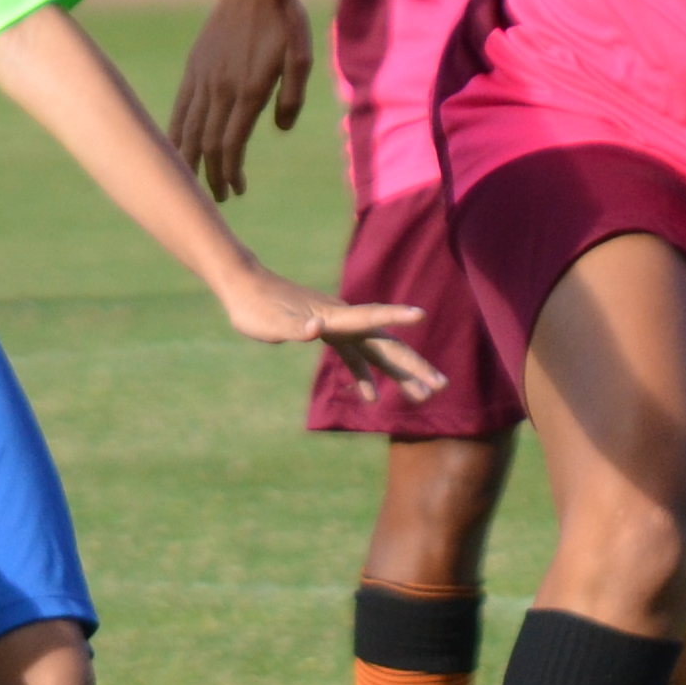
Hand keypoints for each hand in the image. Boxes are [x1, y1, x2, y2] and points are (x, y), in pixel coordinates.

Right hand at [162, 0, 313, 201]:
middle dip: (209, 175)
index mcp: (247, 89)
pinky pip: (180, 107)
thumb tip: (279, 128)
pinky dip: (175, 133)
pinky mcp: (194, 68)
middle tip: (218, 199)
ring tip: (192, 183)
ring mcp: (202, 78)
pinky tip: (176, 150)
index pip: (229, 144)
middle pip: (206, 144)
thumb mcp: (302, 55)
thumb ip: (293, 95)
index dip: (229, 172)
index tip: (236, 191)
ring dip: (188, 160)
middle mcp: (220, 88)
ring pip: (186, 129)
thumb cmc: (285, 20)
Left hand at [219, 266, 440, 396]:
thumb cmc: (255, 307)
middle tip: (440, 386)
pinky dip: (366, 375)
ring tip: (423, 396)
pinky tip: (372, 397)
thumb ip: (294, 329)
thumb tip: (313, 330)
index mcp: (333, 317)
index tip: (421, 315)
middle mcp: (343, 320)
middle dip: (413, 366)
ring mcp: (339, 326)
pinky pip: (355, 357)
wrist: (245, 287)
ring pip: (377, 352)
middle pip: (386, 344)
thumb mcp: (272, 323)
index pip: (370, 318)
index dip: (395, 318)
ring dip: (399, 373)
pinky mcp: (329, 332)